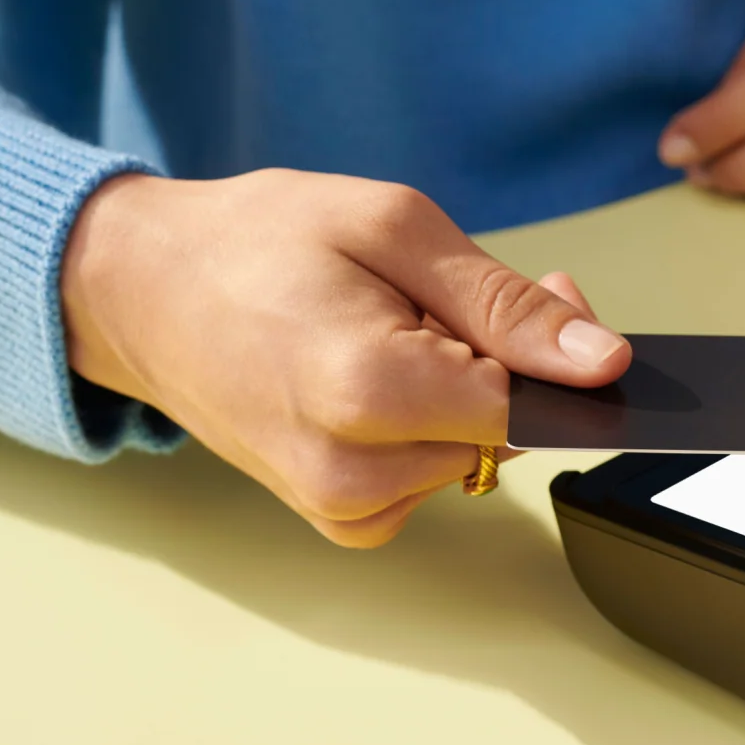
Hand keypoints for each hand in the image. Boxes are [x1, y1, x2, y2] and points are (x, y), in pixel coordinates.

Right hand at [60, 170, 631, 547]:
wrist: (141, 289)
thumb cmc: (254, 243)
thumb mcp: (392, 226)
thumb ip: (504, 304)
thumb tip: (602, 362)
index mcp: (367, 391)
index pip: (532, 406)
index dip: (559, 353)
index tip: (554, 301)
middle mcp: (352, 471)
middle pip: (511, 435)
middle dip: (510, 365)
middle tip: (445, 296)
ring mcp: (341, 505)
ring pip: (478, 458)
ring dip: (466, 395)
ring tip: (393, 329)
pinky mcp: (339, 518)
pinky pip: (435, 481)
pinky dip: (429, 431)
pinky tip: (379, 381)